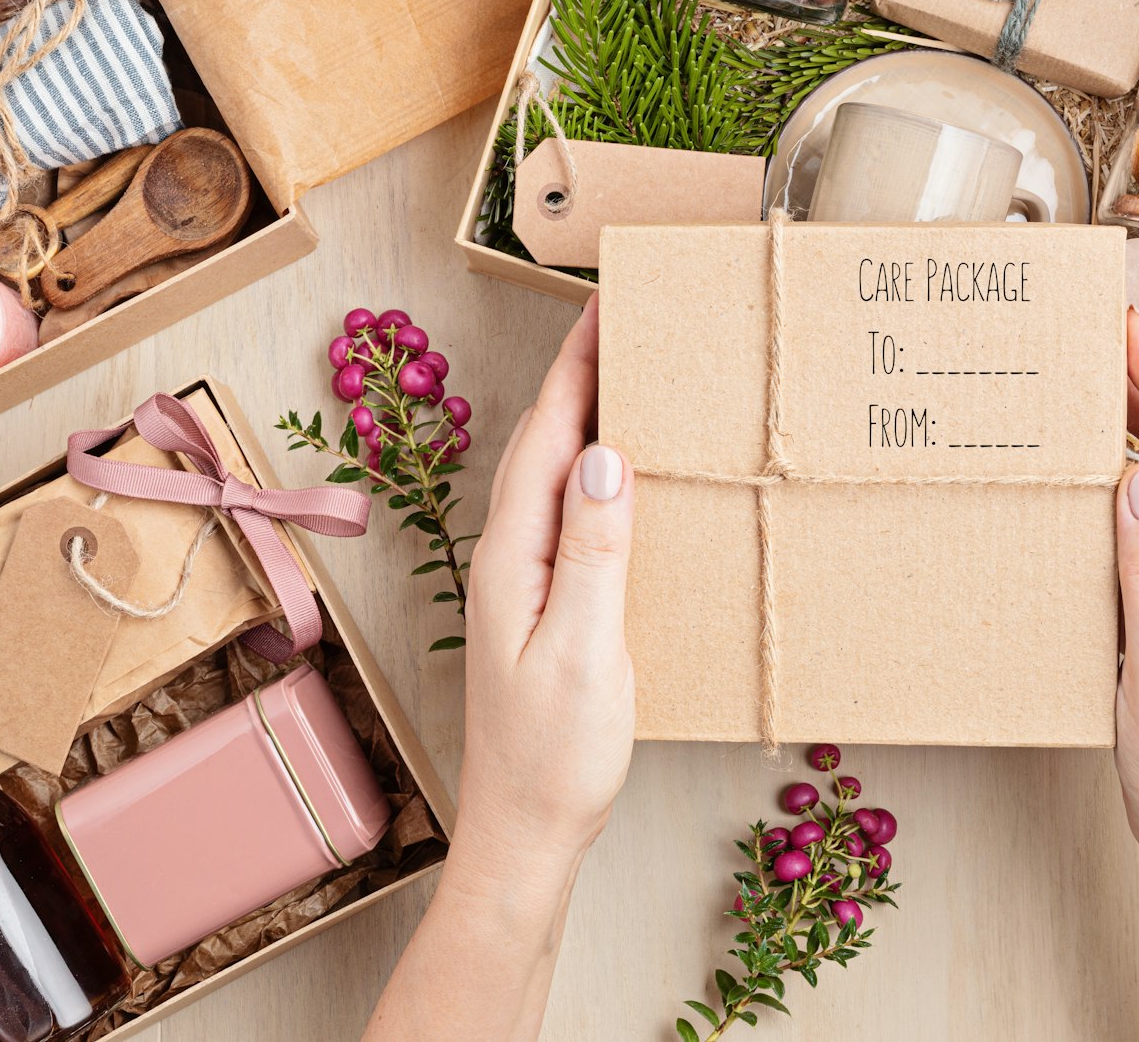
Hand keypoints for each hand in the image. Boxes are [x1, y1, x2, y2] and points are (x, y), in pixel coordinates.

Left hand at [457, 295, 634, 871]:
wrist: (524, 833)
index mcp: (513, 554)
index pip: (548, 436)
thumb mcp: (584, 648)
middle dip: (581, 374)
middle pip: (545, 441)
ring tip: (630, 373)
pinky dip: (595, 473)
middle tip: (626, 318)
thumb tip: (605, 454)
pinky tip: (626, 475)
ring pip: (554, 474)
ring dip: (587, 418)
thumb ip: (593, 550)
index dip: (577, 366)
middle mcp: (508, 555)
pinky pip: (568, 513)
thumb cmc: (554, 754)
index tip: (605, 304)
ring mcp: (521, 580)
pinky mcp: (542, 604)